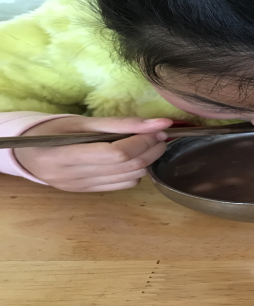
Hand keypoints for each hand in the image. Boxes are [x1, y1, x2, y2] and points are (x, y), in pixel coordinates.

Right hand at [14, 116, 172, 191]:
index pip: (116, 154)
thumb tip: (160, 123)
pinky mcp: (87, 193)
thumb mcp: (84, 122)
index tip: (159, 129)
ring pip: (129, 178)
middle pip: (126, 167)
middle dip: (151, 150)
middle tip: (161, 135)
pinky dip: (136, 172)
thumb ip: (121, 123)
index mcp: (65, 155)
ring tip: (151, 144)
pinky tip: (136, 159)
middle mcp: (72, 176)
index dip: (142, 141)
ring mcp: (80, 188)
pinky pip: (122, 186)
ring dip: (148, 161)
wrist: (28, 152)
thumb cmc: (55, 131)